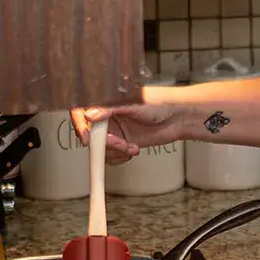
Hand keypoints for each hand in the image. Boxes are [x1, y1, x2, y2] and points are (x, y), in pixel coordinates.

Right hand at [70, 86, 186, 164]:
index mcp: (107, 102)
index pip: (83, 112)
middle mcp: (108, 117)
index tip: (87, 138)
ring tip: (130, 147)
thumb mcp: (134, 104)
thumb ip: (111, 109)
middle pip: (91, 135)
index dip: (80, 125)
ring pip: (101, 149)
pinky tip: (133, 150)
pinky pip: (111, 156)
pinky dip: (119, 158)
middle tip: (119, 144)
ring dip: (114, 152)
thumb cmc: (161, 103)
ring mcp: (115, 131)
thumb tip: (90, 115)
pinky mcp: (122, 143)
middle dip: (104, 144)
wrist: (179, 118)